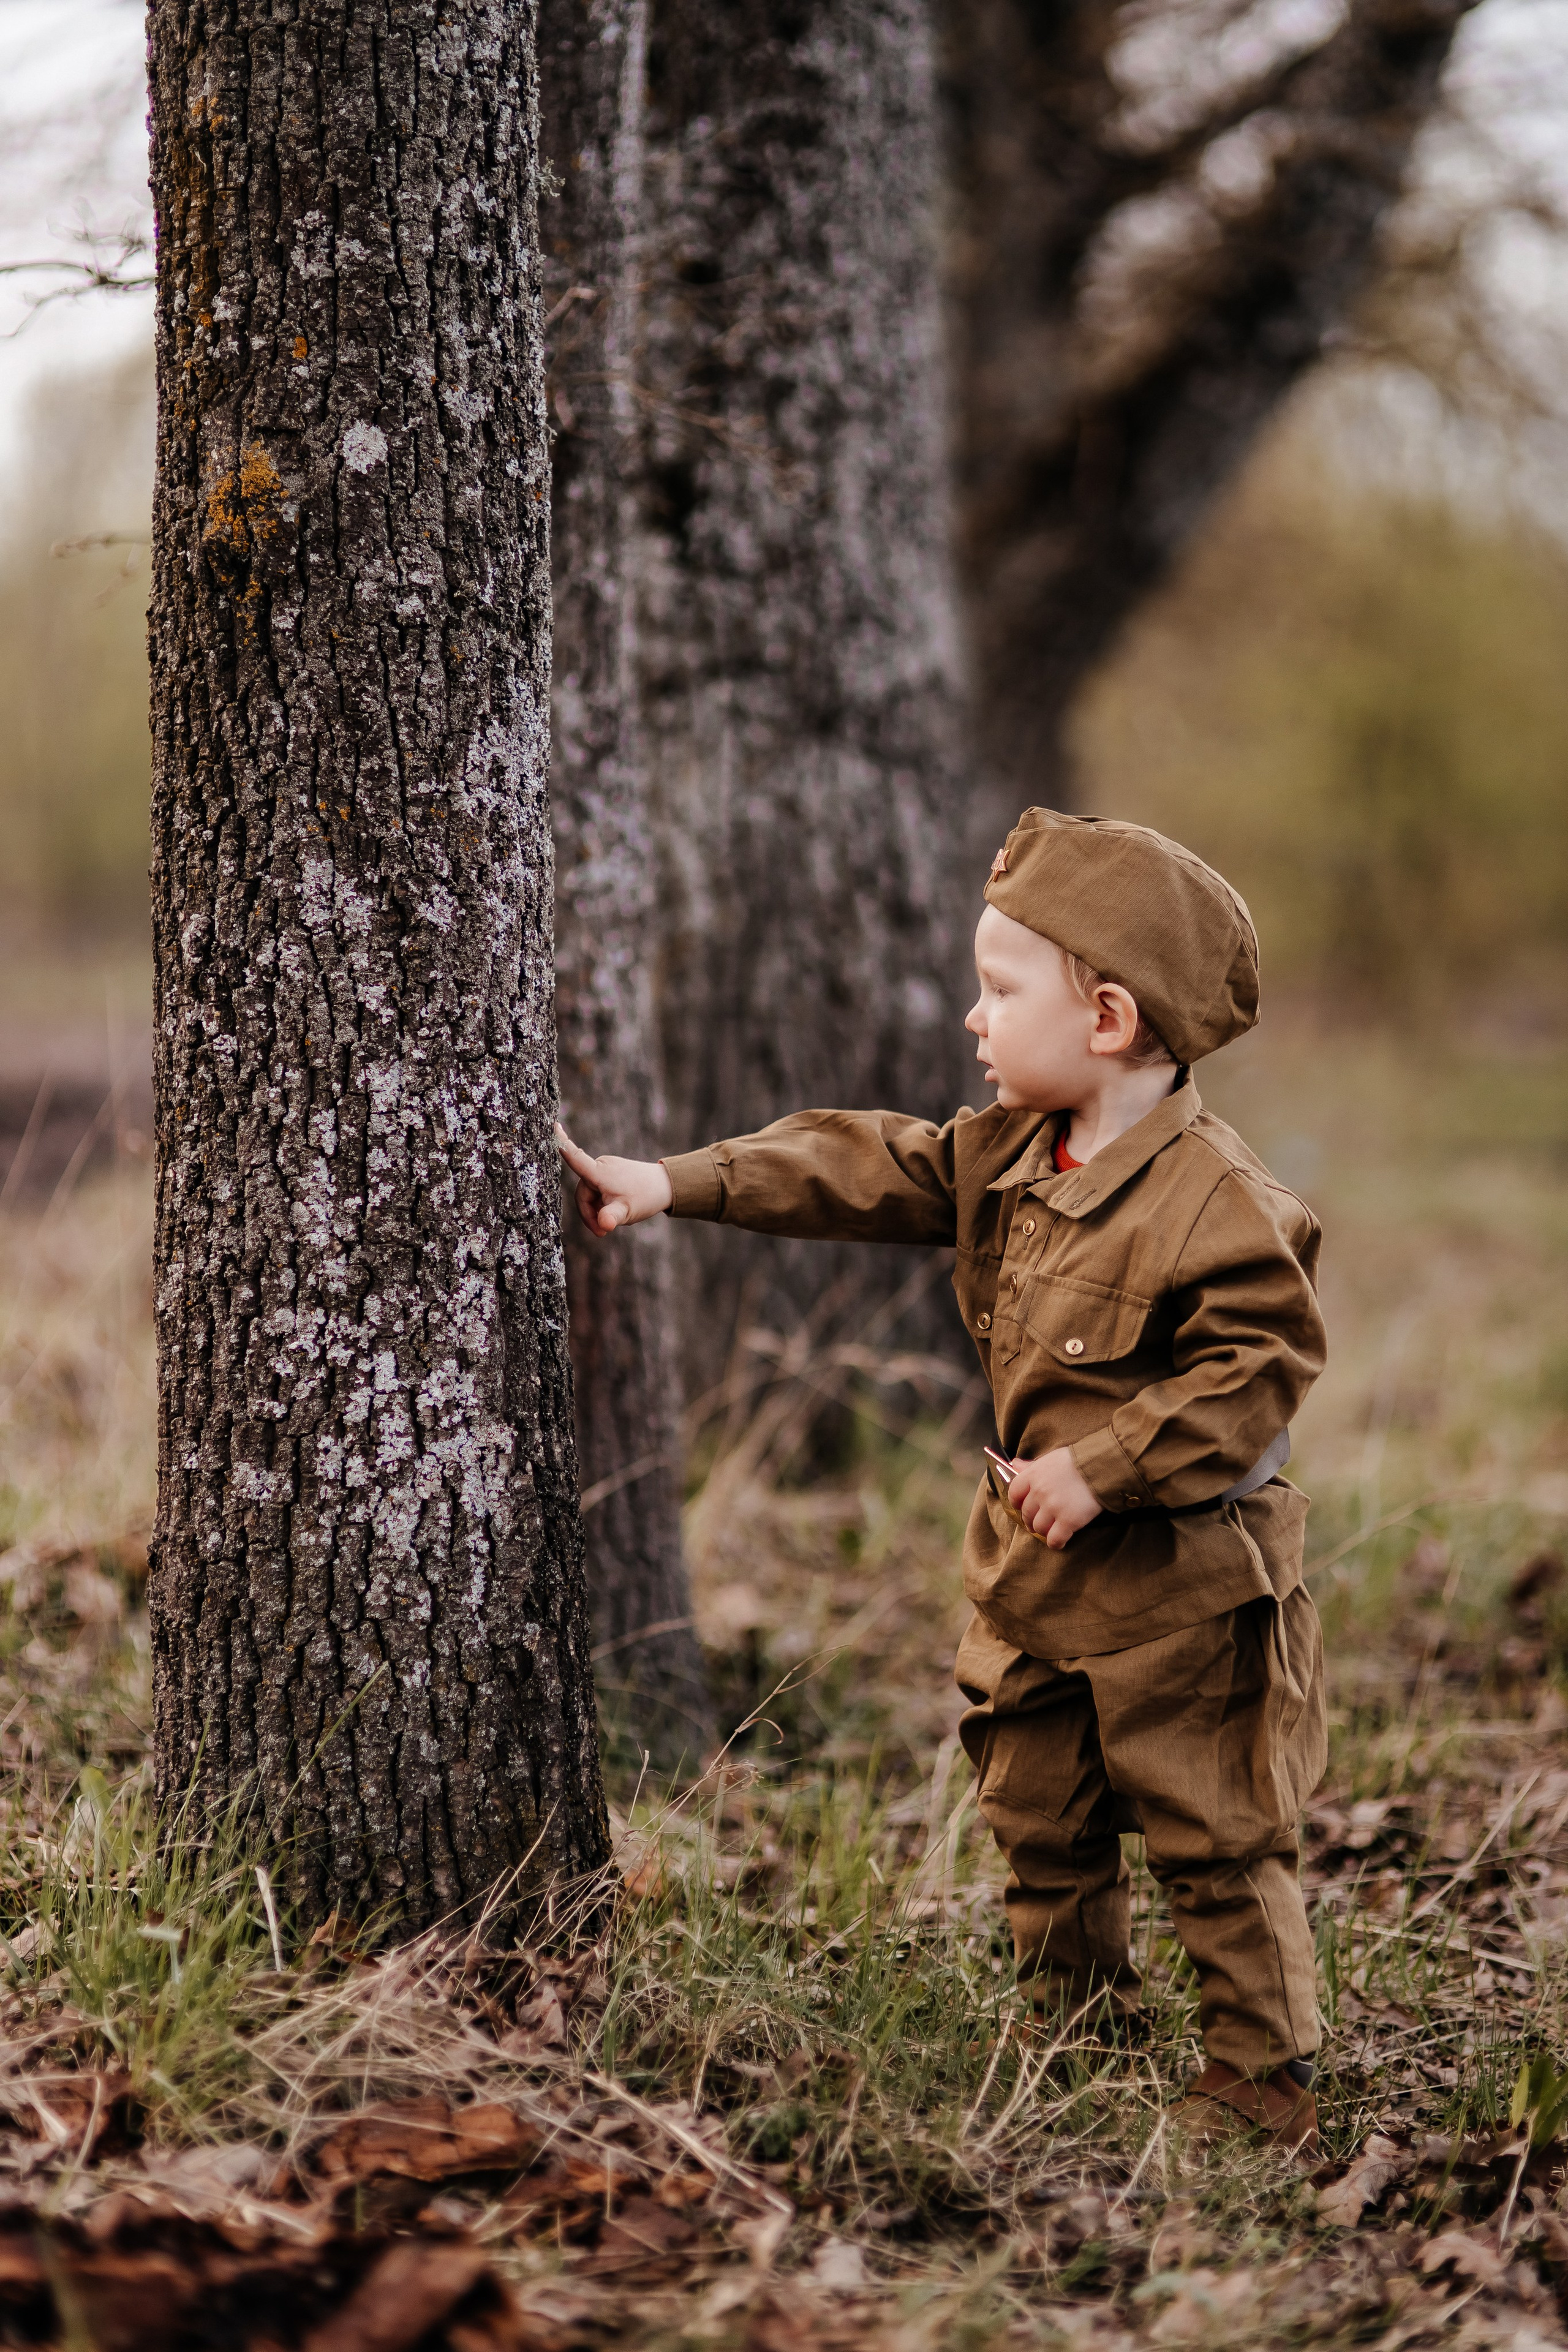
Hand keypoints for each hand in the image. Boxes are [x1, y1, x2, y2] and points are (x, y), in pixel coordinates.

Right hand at [555, 1125, 673, 1236]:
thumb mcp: (627, 1211)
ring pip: (590, 1195)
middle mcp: (600, 1166)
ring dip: (597, 1211)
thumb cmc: (645, 1196)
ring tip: (613, 1220)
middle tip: (603, 1232)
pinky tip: (615, 1210)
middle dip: (589, 1214)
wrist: (665, 1186)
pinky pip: (597, 1191)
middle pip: (582, 1194)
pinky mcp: (610, 1172)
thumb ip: (612, 1218)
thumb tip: (604, 1226)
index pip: (575, 1157)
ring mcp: (606, 1168)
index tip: (553, 1125)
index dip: (562, 1143)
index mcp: (599, 1172)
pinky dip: (602, 1204)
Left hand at [1005, 1447, 1102, 1548]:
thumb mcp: (1051, 1459)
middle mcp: (1039, 1491)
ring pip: (1039, 1528)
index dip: (1018, 1504)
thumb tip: (1015, 1464)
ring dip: (1044, 1531)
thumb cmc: (1077, 1461)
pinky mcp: (1068, 1520)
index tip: (1023, 1507)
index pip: (1014, 1494)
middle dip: (1031, 1520)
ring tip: (1052, 1529)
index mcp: (1033, 1475)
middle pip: (1027, 1514)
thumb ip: (1032, 1466)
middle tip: (1039, 1522)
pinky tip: (1060, 1541)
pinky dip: (1056, 1543)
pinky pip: (1054, 1539)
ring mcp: (1053, 1507)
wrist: (1101, 1467)